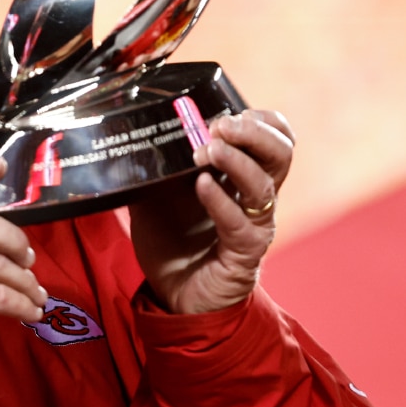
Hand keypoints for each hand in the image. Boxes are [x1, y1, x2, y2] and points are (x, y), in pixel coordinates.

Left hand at [128, 109, 293, 313]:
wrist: (172, 296)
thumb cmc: (171, 241)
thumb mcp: (155, 192)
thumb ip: (152, 165)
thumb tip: (126, 133)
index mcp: (241, 177)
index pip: (274, 139)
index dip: (262, 121)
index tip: (230, 110)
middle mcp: (255, 199)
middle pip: (280, 155)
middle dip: (254, 133)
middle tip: (221, 124)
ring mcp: (253, 226)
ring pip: (264, 187)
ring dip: (237, 162)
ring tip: (208, 150)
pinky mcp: (243, 254)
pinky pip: (240, 225)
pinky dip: (221, 201)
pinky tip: (202, 185)